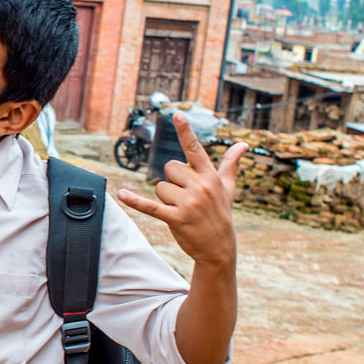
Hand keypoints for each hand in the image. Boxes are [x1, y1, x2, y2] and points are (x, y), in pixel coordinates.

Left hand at [114, 114, 245, 266]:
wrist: (219, 248)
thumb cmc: (221, 214)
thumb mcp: (228, 188)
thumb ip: (231, 164)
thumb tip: (243, 145)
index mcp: (210, 177)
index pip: (195, 149)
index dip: (185, 131)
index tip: (176, 115)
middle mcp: (200, 187)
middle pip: (169, 168)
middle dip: (172, 181)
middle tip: (186, 197)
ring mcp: (188, 203)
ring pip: (160, 187)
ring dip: (165, 198)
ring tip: (181, 209)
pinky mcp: (176, 218)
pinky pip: (150, 206)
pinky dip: (135, 201)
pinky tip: (121, 194)